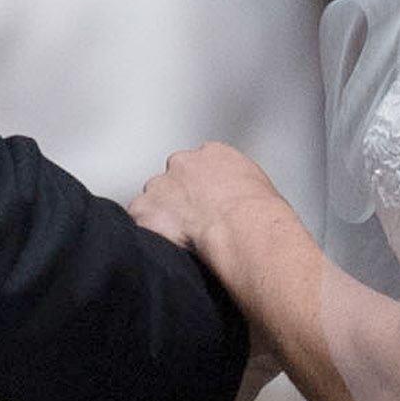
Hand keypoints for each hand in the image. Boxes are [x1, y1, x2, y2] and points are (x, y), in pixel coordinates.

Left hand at [131, 142, 279, 265]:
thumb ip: (240, 188)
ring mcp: (161, 186)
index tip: (205, 204)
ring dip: (161, 218)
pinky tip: (166, 246)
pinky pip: (138, 222)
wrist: (243, 229)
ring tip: (181, 240)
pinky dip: (148, 234)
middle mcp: (183, 164)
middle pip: (171, 180)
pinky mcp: (145, 210)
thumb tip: (241, 207)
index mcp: (214, 155)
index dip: (199, 188)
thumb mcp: (261, 190)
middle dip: (177, 201)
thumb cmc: (259, 216)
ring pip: (152, 201)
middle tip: (192, 225)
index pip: (198, 165)